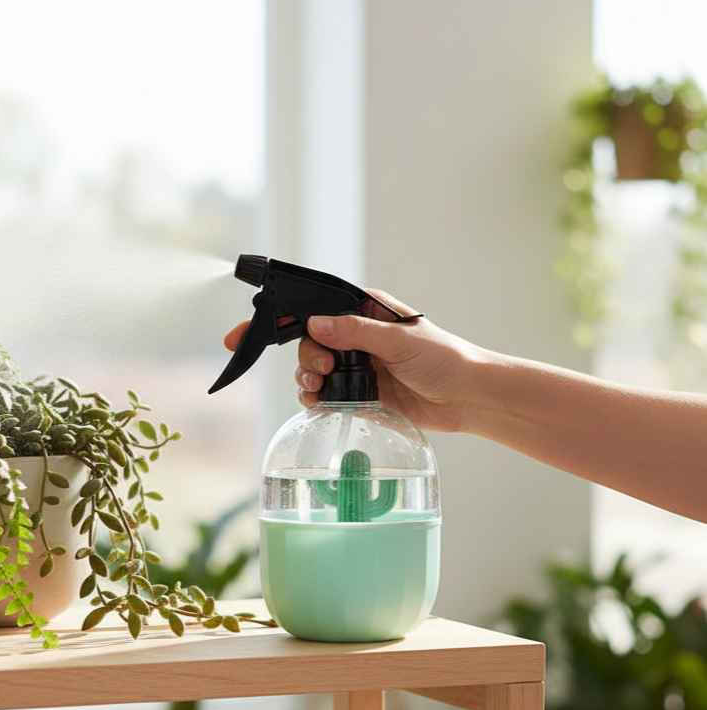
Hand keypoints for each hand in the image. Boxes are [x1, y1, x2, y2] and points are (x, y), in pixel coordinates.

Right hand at [224, 290, 488, 432]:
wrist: (468, 397)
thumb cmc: (444, 359)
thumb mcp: (399, 341)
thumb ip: (355, 333)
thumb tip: (315, 324)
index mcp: (363, 310)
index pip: (311, 306)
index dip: (277, 318)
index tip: (242, 334)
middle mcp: (355, 334)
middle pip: (306, 340)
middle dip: (304, 357)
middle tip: (321, 372)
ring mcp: (356, 363)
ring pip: (311, 368)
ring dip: (307, 379)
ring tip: (321, 388)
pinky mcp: (359, 390)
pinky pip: (324, 393)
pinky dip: (316, 399)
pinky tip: (323, 403)